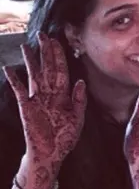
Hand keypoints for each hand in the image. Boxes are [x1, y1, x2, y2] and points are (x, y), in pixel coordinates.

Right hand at [3, 33, 86, 169]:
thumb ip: (79, 101)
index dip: (59, 57)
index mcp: (63, 96)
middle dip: (46, 53)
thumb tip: (80, 81)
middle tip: (43, 35)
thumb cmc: (65, 138)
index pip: (62, 71)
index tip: (57, 42)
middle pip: (48, 69)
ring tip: (27, 47)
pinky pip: (19, 91)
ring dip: (31, 62)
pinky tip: (9, 69)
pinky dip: (15, 80)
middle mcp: (50, 94)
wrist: (51, 153)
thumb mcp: (77, 119)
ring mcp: (37, 99)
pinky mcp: (26, 107)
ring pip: (34, 76)